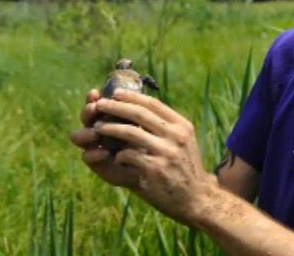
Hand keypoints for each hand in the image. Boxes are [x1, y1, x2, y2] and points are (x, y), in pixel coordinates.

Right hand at [71, 89, 140, 187]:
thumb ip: (135, 111)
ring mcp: (92, 145)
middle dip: (88, 112)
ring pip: (77, 136)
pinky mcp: (94, 162)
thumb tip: (132, 93)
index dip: (92, 98)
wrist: (149, 166)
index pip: (94, 103)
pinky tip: (104, 152)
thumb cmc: (146, 141)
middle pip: (84, 117)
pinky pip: (86, 156)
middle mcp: (96, 128)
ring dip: (86, 132)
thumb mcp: (142, 124)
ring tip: (96, 133)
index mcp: (106, 115)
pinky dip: (94, 153)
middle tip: (94, 109)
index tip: (95, 93)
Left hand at [74, 88, 216, 224]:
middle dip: (115, 107)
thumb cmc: (183, 168)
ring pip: (130, 132)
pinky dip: (119, 154)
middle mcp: (176, 136)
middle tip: (99, 105)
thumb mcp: (183, 142)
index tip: (115, 93)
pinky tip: (116, 157)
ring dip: (110, 128)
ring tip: (97, 128)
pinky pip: (129, 155)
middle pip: (139, 113)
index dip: (132, 96)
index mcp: (182, 126)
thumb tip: (138, 106)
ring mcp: (166, 153)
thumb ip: (165, 127)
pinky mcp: (155, 170)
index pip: (153, 104)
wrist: (195, 199)